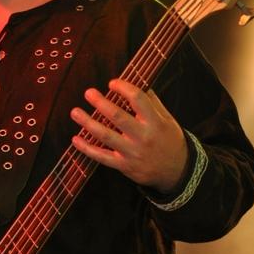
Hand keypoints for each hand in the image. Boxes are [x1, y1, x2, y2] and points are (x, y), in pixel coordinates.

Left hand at [70, 78, 187, 190]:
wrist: (177, 171)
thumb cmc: (171, 140)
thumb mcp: (168, 120)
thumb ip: (153, 103)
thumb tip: (139, 84)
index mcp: (155, 122)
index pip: (138, 99)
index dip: (123, 88)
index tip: (113, 83)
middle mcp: (143, 136)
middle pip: (117, 117)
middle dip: (101, 103)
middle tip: (88, 93)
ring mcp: (132, 152)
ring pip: (105, 136)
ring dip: (88, 123)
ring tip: (75, 112)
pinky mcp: (124, 166)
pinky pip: (102, 156)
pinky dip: (87, 148)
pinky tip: (76, 139)